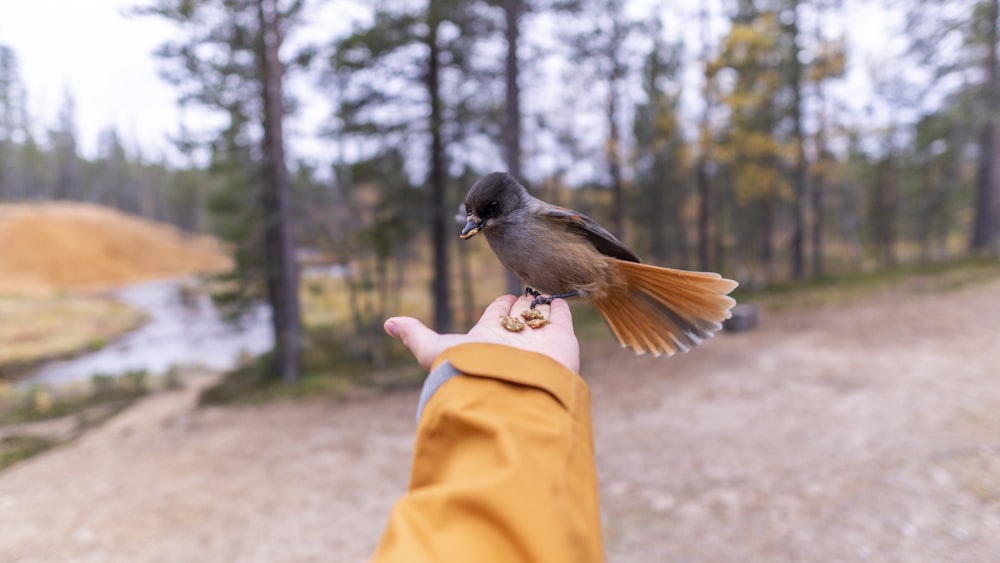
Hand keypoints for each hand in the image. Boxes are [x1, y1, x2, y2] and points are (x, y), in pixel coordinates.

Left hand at [384, 294, 579, 373]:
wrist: (511, 392)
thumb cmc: (470, 372)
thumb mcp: (435, 350)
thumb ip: (415, 335)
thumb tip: (387, 323)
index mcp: (485, 339)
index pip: (495, 316)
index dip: (499, 307)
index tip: (503, 299)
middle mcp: (512, 339)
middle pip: (517, 316)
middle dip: (520, 306)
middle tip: (523, 295)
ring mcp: (537, 340)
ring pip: (538, 316)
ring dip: (539, 305)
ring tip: (542, 295)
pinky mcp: (561, 340)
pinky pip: (560, 318)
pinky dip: (559, 307)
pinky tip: (558, 299)